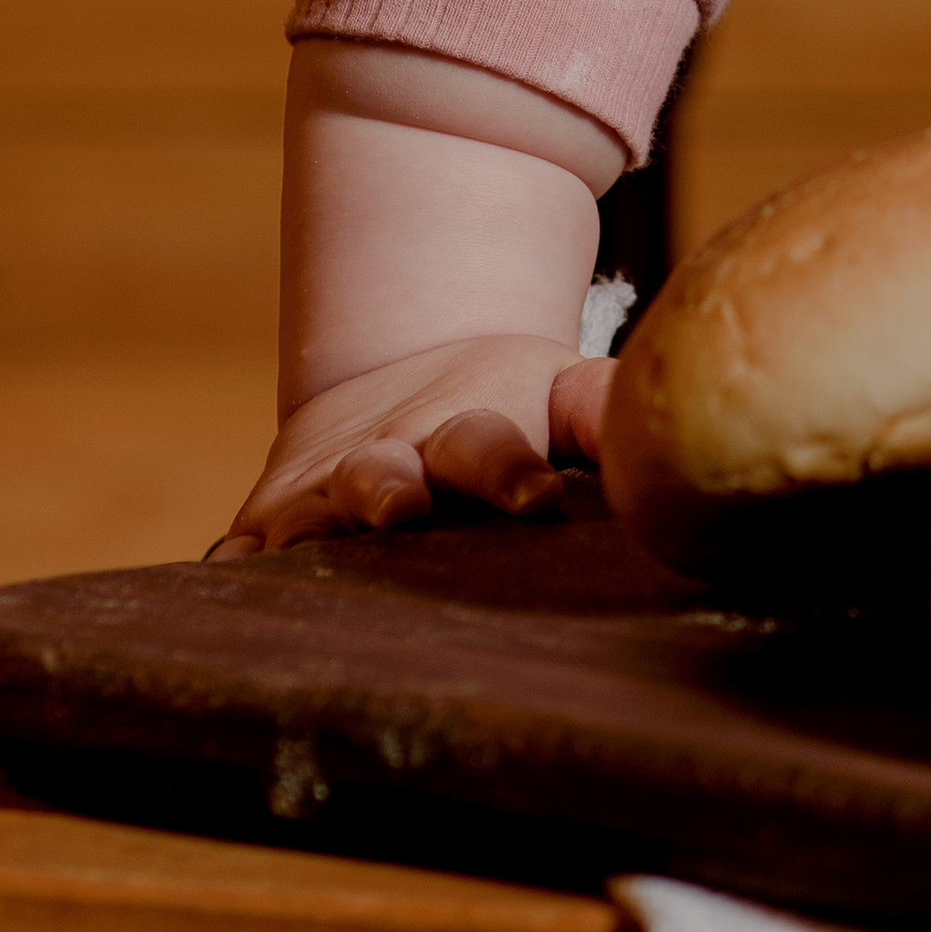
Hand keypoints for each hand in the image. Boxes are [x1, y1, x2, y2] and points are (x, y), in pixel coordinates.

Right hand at [214, 336, 615, 556]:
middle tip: (402, 509)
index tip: (540, 499)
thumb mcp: (558, 392)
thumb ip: (603, 410)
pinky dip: (229, 573)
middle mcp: (388, 460)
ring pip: (305, 516)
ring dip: (305, 534)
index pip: (489, 446)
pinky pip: (238, 552)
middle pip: (384, 474)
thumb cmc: (509, 402)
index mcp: (464, 430)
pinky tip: (221, 593)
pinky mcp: (268, 522)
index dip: (511, 472)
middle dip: (389, 491)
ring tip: (301, 560)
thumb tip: (670, 434)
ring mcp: (322, 494)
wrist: (406, 374)